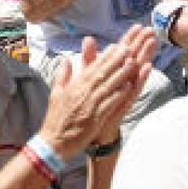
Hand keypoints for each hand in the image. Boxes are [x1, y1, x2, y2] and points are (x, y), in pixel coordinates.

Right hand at [37, 34, 145, 158]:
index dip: (105, 57)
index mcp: (74, 86)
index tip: (116, 47)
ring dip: (121, 74)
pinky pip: (110, 104)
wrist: (54, 141)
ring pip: (109, 86)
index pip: (92, 67)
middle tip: (128, 48)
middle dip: (116, 60)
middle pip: (102, 73)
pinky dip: (120, 94)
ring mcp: (91, 105)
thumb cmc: (56, 118)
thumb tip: (66, 60)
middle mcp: (83, 93)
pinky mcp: (96, 118)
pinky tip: (129, 86)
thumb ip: (63, 75)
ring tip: (132, 62)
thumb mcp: (56, 93)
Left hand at [89, 26, 154, 143]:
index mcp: (112, 73)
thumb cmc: (91, 102)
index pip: (122, 53)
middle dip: (141, 44)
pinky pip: (134, 88)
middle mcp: (122, 81)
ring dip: (145, 57)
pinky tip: (147, 67)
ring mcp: (125, 92)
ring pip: (136, 71)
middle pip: (133, 58)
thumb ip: (89, 58)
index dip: (129, 39)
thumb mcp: (88, 76)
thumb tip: (88, 39)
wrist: (90, 128)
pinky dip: (140, 78)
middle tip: (151, 30)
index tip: (138, 25)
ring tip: (152, 43)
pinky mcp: (124, 102)